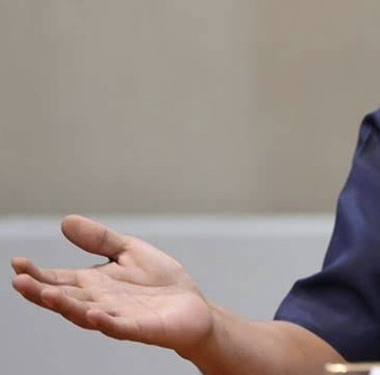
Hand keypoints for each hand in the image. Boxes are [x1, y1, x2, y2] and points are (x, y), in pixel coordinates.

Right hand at [11, 215, 214, 354]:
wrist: (193, 307)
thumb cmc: (159, 282)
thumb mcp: (129, 251)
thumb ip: (99, 240)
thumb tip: (65, 221)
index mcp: (94, 284)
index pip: (58, 280)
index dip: (37, 274)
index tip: (17, 263)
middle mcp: (100, 303)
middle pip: (65, 299)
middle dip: (41, 292)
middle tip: (19, 282)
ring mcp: (119, 317)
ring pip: (86, 315)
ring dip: (66, 306)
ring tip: (47, 295)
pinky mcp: (142, 328)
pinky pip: (121, 327)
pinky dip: (107, 322)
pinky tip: (95, 313)